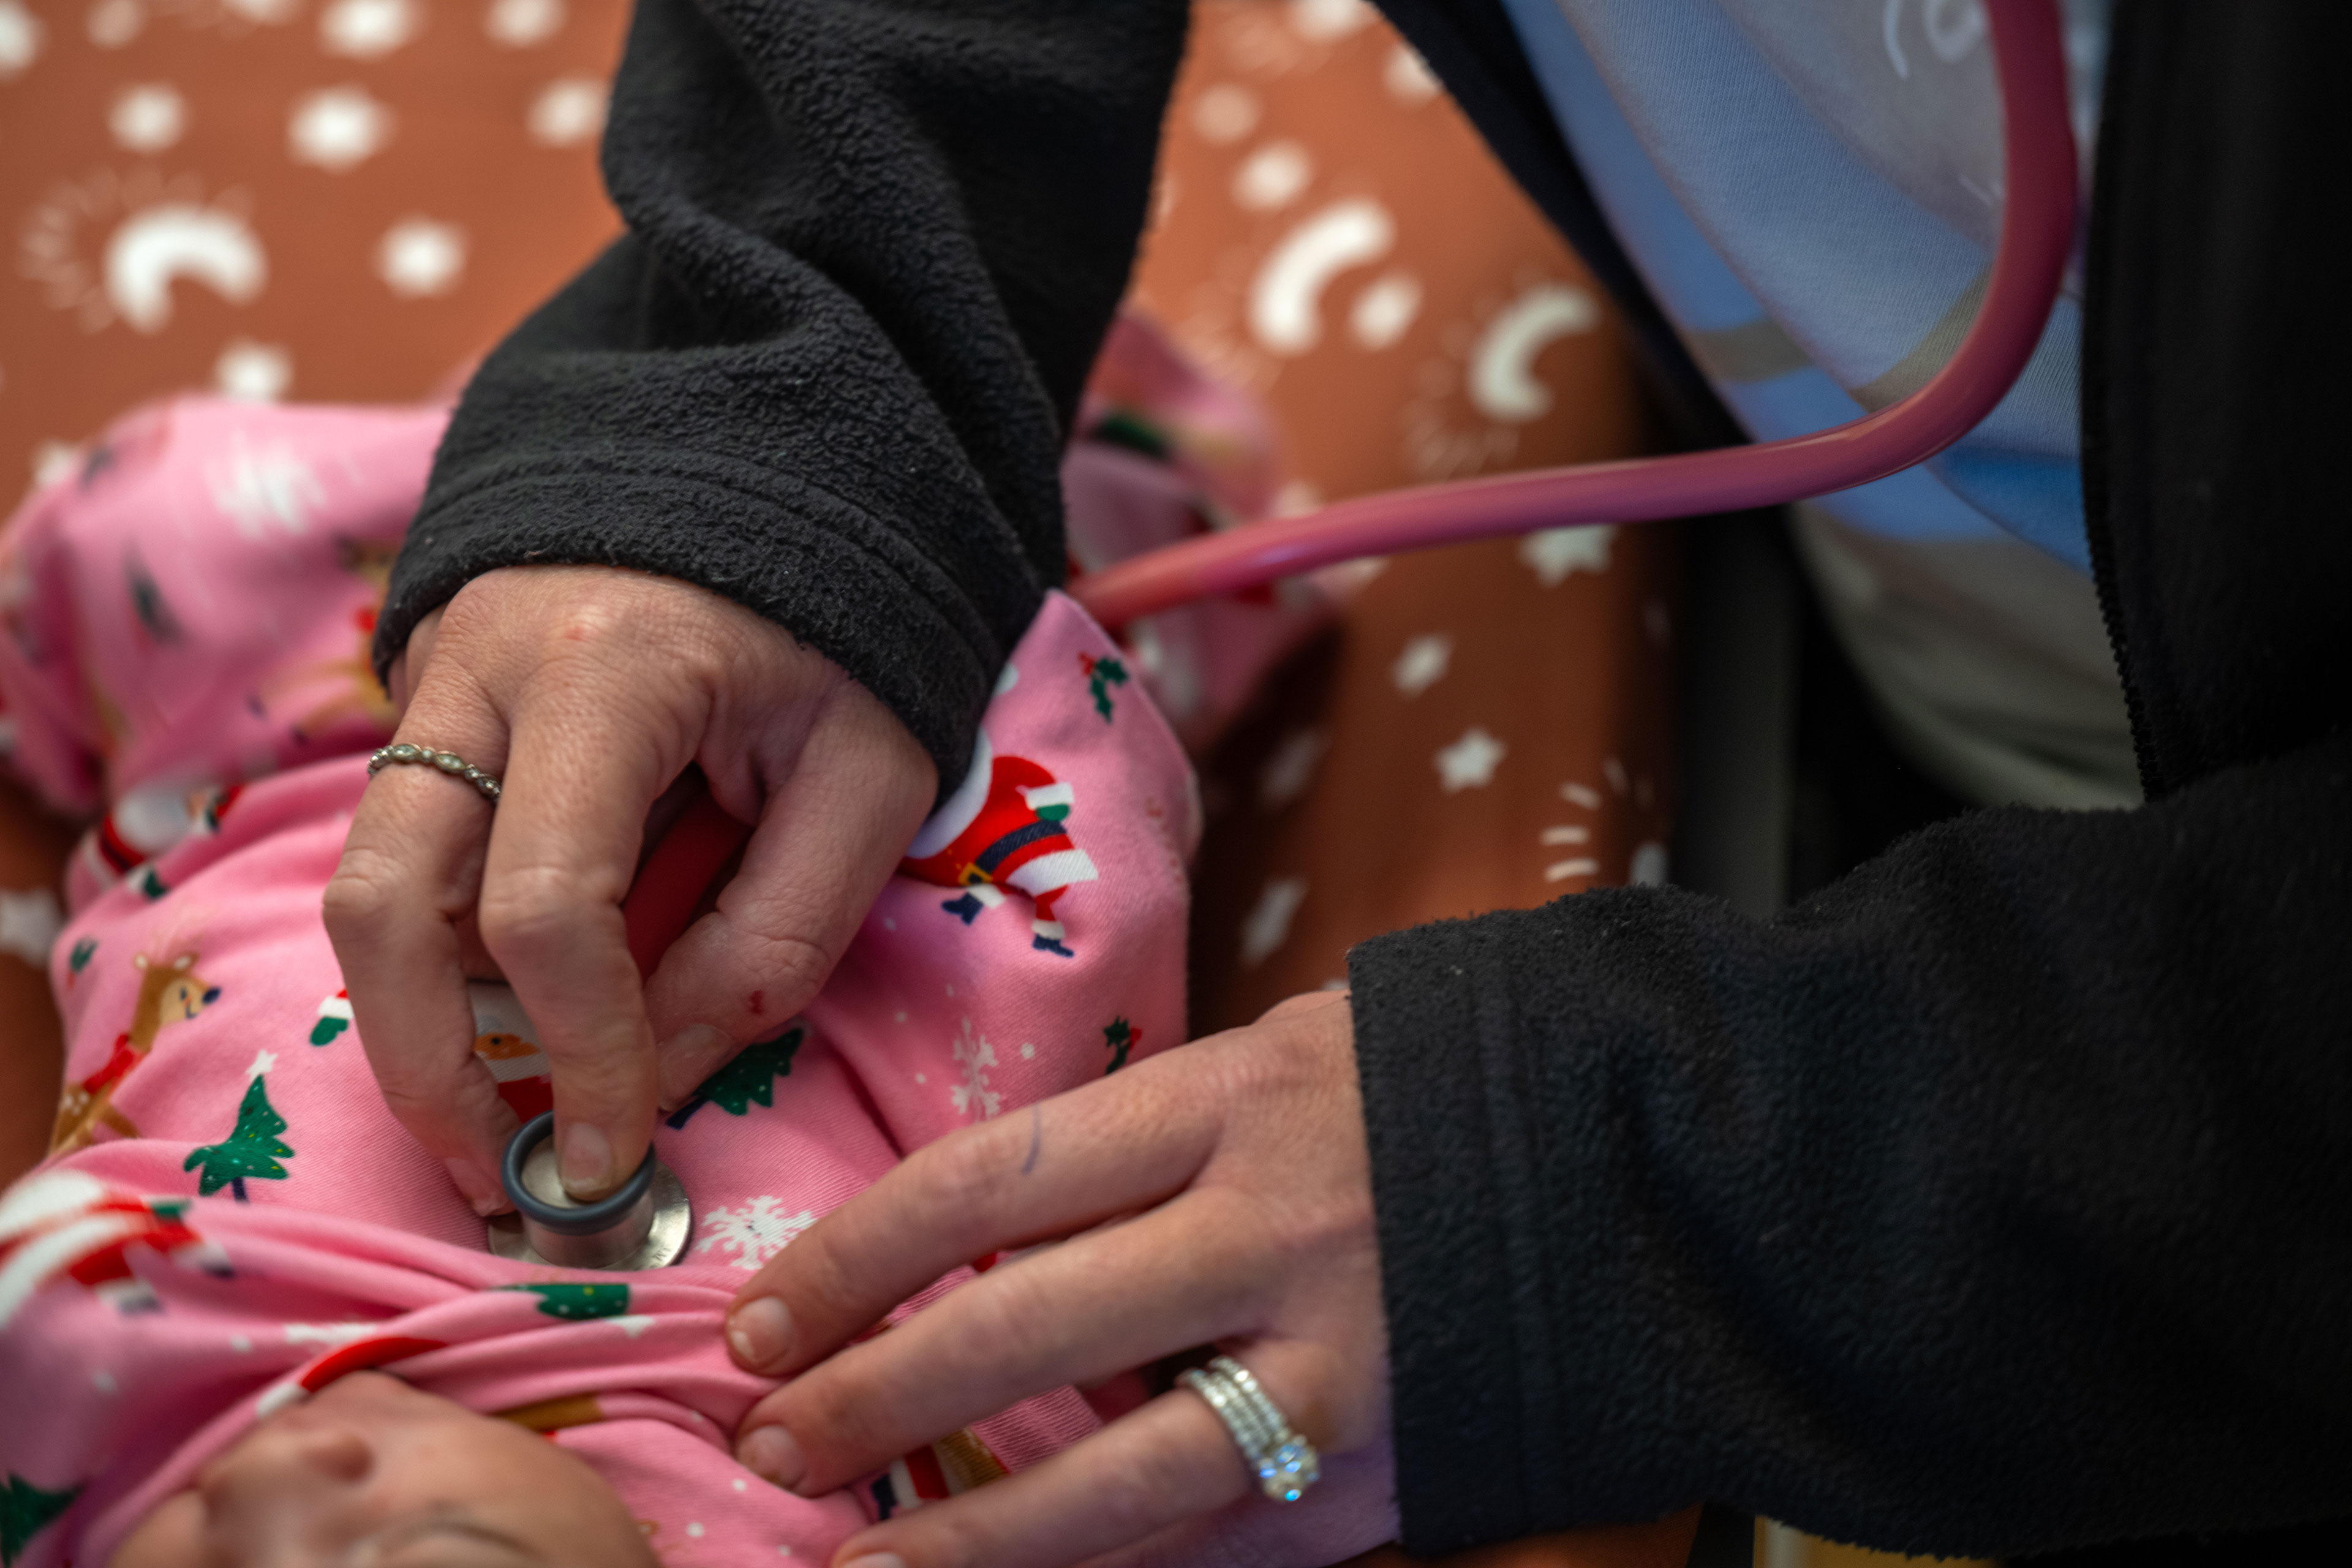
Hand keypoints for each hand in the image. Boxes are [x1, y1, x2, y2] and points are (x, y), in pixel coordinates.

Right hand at [322, 565, 935, 1207]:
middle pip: (384, 902)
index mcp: (606, 670)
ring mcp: (433, 672)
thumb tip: (661, 1080)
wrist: (775, 468)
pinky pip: (405, 846)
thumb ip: (776, 937)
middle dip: (428, 1068)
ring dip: (417, 1018)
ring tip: (502, 1117)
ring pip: (369, 881)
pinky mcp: (429, 694)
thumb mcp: (870, 777)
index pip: (546, 906)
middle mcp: (479, 666)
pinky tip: (512, 1007)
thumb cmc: (844, 628)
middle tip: (499, 1176)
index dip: (576, 1055)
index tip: (614, 1160)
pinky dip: (442, 948)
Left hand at [722, 991, 1396, 1567]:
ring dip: (969, 1536)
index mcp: (1234, 1104)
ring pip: (1117, 1475)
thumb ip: (1148, 1139)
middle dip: (877, 1395)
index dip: (859, 1254)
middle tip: (770, 1441)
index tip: (765, 1316)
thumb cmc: (1424, 1093)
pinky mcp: (1378, 1472)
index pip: (998, 1178)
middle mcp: (1273, 1233)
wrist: (1636, 1162)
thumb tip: (987, 1223)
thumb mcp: (1283, 1056)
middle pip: (1030, 1324)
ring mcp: (1333, 1366)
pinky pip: (1216, 1540)